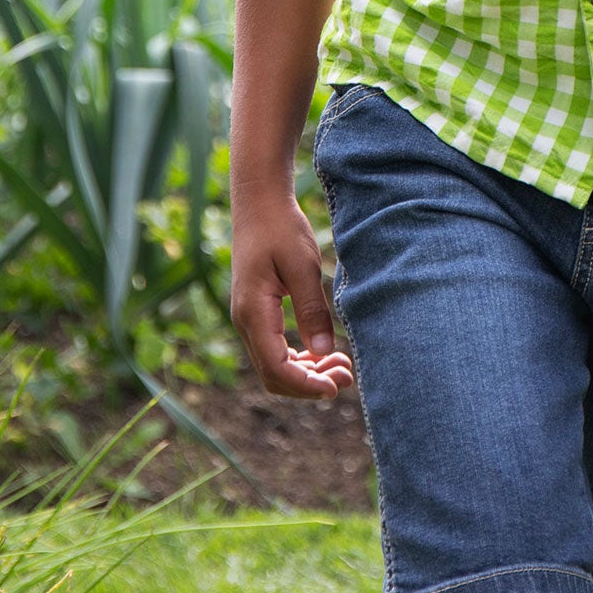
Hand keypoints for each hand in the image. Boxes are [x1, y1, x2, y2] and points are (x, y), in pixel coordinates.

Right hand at [230, 192, 355, 397]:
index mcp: (253, 312)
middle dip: (309, 384)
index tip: (336, 388)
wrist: (259, 203)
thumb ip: (312, 310)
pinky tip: (323, 354)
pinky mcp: (257, 313)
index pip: (276, 369)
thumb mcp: (302, 266)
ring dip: (306, 373)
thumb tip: (325, 352)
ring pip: (274, 365)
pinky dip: (299, 359)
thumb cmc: (282, 228)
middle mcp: (245, 322)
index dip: (306, 385)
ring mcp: (248, 319)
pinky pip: (274, 350)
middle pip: (274, 375)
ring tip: (342, 367)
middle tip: (347, 378)